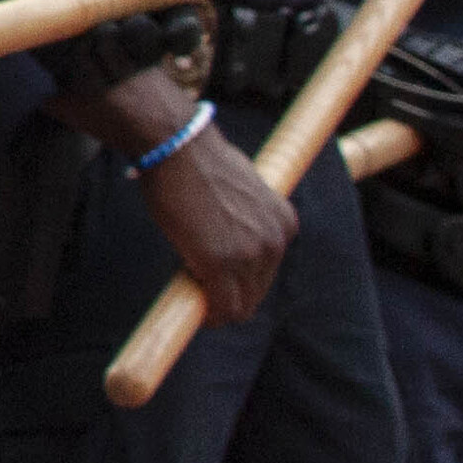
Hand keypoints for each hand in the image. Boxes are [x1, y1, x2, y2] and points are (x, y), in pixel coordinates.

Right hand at [135, 111, 294, 326]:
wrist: (178, 146)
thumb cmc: (199, 158)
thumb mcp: (241, 186)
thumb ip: (245, 212)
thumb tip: (229, 222)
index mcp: (284, 222)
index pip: (269, 268)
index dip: (243, 278)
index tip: (222, 281)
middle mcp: (275, 241)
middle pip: (258, 291)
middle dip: (231, 295)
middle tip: (203, 291)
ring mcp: (250, 255)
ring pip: (243, 305)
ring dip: (220, 307)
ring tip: (198, 299)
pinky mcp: (221, 264)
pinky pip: (223, 308)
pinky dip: (211, 316)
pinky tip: (198, 312)